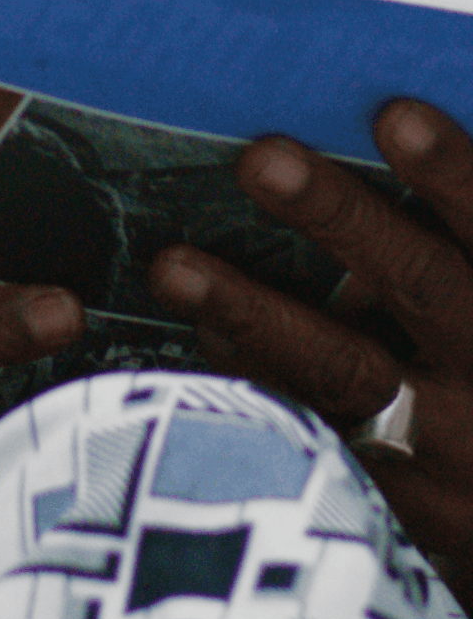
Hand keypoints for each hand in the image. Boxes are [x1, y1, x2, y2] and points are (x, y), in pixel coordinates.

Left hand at [148, 100, 472, 593]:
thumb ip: (446, 240)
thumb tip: (373, 128)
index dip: (451, 174)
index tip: (394, 113)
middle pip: (422, 284)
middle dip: (341, 218)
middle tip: (261, 159)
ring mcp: (452, 447)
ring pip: (348, 371)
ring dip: (257, 314)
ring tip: (173, 264)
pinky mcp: (404, 505)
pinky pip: (317, 440)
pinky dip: (254, 390)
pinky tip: (196, 343)